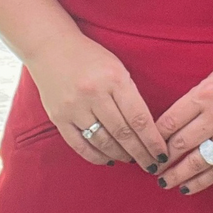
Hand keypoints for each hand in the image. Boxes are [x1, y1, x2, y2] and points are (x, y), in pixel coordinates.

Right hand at [27, 32, 168, 171]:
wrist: (51, 46)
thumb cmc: (90, 57)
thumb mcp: (117, 67)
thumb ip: (130, 95)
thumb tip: (147, 130)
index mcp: (114, 79)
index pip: (139, 119)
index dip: (153, 141)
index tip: (162, 154)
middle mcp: (94, 94)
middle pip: (123, 134)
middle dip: (141, 154)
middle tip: (152, 166)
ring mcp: (74, 107)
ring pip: (103, 142)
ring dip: (121, 155)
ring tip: (132, 160)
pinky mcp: (58, 117)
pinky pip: (80, 145)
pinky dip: (96, 156)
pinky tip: (109, 159)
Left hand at [155, 57, 212, 194]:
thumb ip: (194, 98)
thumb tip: (171, 122)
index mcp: (206, 94)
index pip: (170, 121)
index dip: (153, 136)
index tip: (144, 145)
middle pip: (180, 143)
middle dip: (161, 158)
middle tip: (148, 166)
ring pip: (196, 162)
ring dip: (176, 174)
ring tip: (163, 181)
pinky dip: (200, 182)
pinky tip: (187, 188)